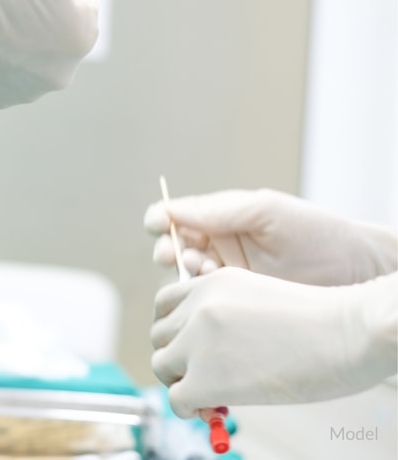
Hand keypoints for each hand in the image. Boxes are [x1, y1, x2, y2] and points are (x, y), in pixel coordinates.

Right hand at [0, 0, 150, 108]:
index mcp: (83, 38)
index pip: (80, 7)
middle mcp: (64, 74)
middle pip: (59, 35)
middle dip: (41, 17)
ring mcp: (31, 91)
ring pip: (35, 56)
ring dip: (21, 39)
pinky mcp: (2, 98)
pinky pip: (10, 74)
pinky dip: (0, 59)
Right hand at [144, 189, 396, 285]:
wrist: (355, 272)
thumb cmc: (316, 232)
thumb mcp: (265, 210)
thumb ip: (218, 210)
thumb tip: (171, 210)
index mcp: (222, 219)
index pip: (178, 217)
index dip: (162, 219)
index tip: (157, 224)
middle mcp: (218, 246)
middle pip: (174, 247)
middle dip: (167, 250)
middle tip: (171, 256)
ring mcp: (226, 275)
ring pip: (184, 276)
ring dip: (184, 274)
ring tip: (202, 272)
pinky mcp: (235, 302)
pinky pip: (203, 301)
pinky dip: (198, 297)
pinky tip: (212, 292)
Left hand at [152, 268, 397, 416]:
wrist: (350, 333)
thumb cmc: (322, 323)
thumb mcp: (259, 301)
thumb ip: (224, 318)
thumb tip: (203, 357)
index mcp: (211, 283)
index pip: (166, 304)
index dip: (175, 329)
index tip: (191, 347)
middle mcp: (198, 307)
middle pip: (160, 336)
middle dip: (177, 357)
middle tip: (202, 375)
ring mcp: (199, 341)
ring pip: (162, 365)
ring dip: (181, 381)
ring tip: (210, 393)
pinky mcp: (207, 378)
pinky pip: (176, 398)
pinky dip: (189, 408)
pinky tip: (211, 407)